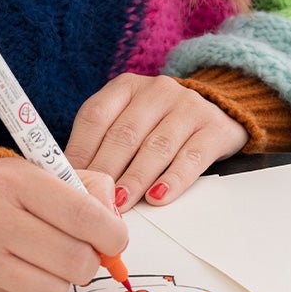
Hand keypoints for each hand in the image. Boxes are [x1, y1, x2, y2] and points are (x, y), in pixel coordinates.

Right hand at [0, 158, 126, 291]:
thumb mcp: (35, 173)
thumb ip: (84, 190)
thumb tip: (115, 224)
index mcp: (15, 181)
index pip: (83, 215)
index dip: (112, 235)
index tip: (114, 240)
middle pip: (75, 259)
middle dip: (89, 261)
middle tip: (78, 252)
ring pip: (54, 289)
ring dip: (60, 280)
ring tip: (45, 261)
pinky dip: (31, 291)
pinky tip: (17, 271)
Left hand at [64, 73, 248, 211]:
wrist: (218, 113)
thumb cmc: (160, 126)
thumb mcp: (128, 124)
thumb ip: (101, 146)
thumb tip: (72, 183)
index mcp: (126, 87)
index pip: (95, 117)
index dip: (80, 152)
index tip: (72, 182)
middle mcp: (157, 91)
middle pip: (124, 134)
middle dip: (106, 171)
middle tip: (94, 201)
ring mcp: (188, 107)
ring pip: (156, 147)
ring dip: (135, 179)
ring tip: (121, 204)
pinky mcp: (213, 128)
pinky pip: (190, 158)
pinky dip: (173, 180)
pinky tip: (158, 197)